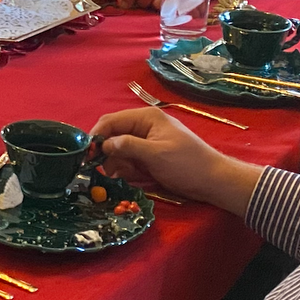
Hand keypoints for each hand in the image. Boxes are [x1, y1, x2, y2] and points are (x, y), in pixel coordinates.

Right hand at [88, 106, 261, 215]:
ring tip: (121, 176)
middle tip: (99, 170)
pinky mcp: (149, 157)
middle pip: (113, 136)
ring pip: (119, 151)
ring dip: (116, 164)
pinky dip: (126, 170)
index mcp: (146, 118)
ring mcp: (146, 143)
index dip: (96, 135)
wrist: (213, 181)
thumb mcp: (155, 154)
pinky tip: (130, 178)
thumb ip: (127, 146)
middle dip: (106, 153)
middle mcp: (143, 127)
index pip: (112, 121)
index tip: (85, 153)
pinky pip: (129, 161)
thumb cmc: (187, 163)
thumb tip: (103, 144)